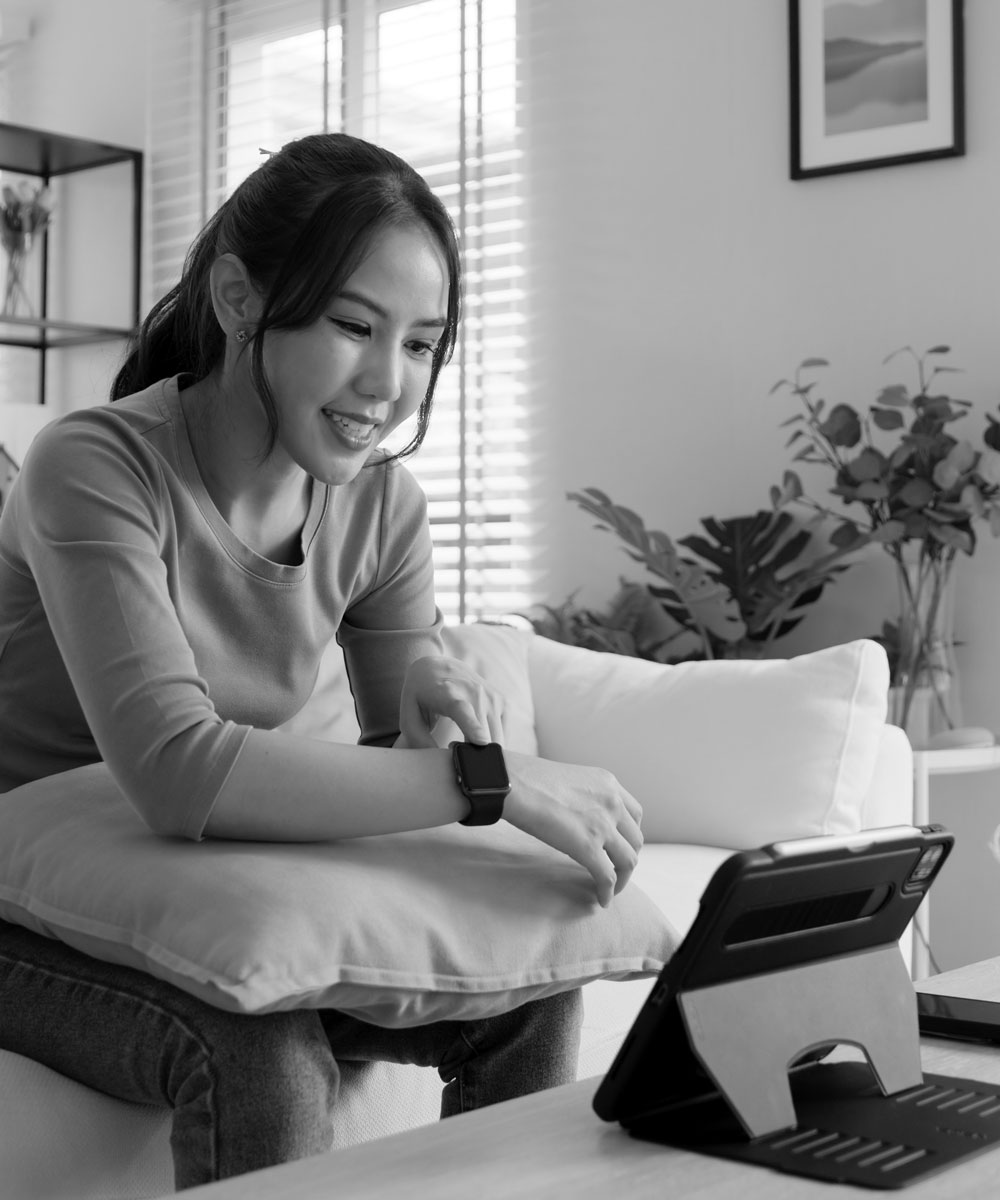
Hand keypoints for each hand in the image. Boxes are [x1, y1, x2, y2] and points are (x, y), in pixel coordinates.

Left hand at [396, 655, 505, 748]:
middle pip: (485, 733)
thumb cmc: (420, 696)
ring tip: (466, 747)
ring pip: (498, 738)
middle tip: (457, 756)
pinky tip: (478, 739)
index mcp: (447, 694)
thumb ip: (419, 741)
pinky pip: (504, 735)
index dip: (473, 727)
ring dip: (485, 752)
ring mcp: (492, 697)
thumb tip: (440, 762)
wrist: (436, 667)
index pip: (462, 710)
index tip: (481, 741)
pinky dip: (494, 744)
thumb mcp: (409, 716)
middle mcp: (474, 692)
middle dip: (475, 756)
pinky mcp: (503, 702)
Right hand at [502, 751, 643, 906]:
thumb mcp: (569, 779)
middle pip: (635, 839)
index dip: (629, 834)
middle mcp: (612, 802)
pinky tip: (601, 900)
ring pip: (629, 860)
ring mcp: (603, 825)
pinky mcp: (588, 846)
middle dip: (627, 857)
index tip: (619, 845)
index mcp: (607, 783)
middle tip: (615, 869)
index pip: (634, 814)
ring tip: (611, 889)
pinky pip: (608, 877)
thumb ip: (584, 796)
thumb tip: (577, 816)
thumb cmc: (527, 779)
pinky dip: (608, 892)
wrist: (512, 783)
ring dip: (622, 878)